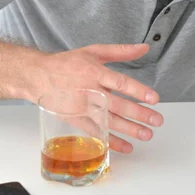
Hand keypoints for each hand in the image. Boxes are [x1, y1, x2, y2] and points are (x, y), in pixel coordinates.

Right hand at [36, 43, 161, 153]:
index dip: (138, 91)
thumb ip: (120, 51)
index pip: (120, 82)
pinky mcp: (75, 120)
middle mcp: (89, 91)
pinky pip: (95, 132)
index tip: (154, 98)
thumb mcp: (93, 52)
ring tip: (147, 134)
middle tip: (157, 121)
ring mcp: (81, 108)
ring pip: (108, 121)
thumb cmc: (67, 63)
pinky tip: (126, 147)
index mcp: (94, 72)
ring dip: (129, 129)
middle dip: (139, 114)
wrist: (37, 76)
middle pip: (117, 105)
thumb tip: (145, 47)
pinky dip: (110, 141)